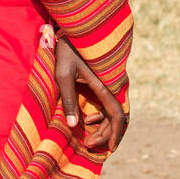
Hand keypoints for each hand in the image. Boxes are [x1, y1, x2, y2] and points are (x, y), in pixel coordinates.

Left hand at [54, 37, 126, 154]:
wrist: (73, 29)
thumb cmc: (66, 51)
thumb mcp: (63, 75)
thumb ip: (69, 99)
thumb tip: (74, 126)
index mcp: (105, 84)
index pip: (117, 114)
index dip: (115, 133)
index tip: (109, 149)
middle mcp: (112, 84)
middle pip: (116, 116)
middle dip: (105, 134)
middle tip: (89, 145)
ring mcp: (110, 83)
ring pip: (113, 111)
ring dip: (103, 126)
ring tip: (88, 137)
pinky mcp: (104, 82)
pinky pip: (108, 103)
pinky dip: (101, 115)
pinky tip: (88, 120)